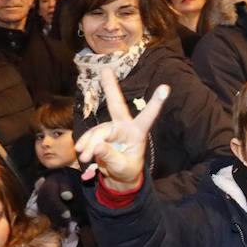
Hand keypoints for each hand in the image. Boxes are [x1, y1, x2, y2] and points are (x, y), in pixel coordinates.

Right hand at [73, 68, 168, 189]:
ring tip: (84, 156)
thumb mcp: (122, 168)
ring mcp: (111, 129)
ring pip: (97, 131)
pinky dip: (84, 144)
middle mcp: (125, 127)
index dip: (156, 103)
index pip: (148, 117)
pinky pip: (89, 137)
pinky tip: (80, 151)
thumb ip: (110, 157)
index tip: (166, 88)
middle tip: (106, 70)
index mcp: (138, 133)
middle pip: (116, 105)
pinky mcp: (100, 135)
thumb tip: (95, 146)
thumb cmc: (127, 170)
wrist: (118, 176)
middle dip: (111, 87)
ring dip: (89, 143)